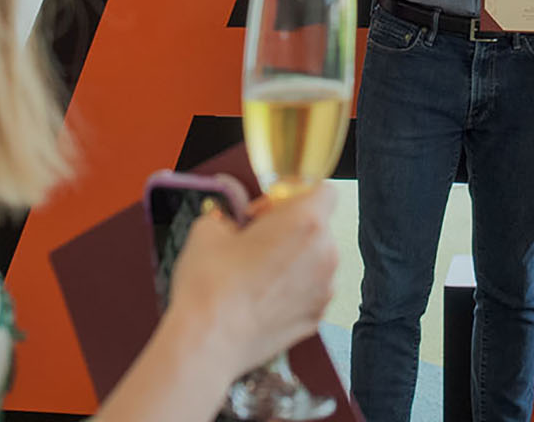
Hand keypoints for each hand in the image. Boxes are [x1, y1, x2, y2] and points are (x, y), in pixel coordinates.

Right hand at [163, 183, 337, 373]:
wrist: (209, 342)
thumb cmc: (211, 286)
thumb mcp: (209, 228)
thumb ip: (230, 214)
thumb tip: (230, 221)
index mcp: (305, 221)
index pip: (324, 191)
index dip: (294, 194)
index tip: (271, 206)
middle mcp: (324, 254)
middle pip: (318, 226)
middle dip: (290, 228)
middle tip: (255, 238)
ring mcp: (324, 290)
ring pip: (315, 260)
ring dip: (292, 259)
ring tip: (254, 271)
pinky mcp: (316, 318)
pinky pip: (310, 291)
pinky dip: (291, 289)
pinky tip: (260, 296)